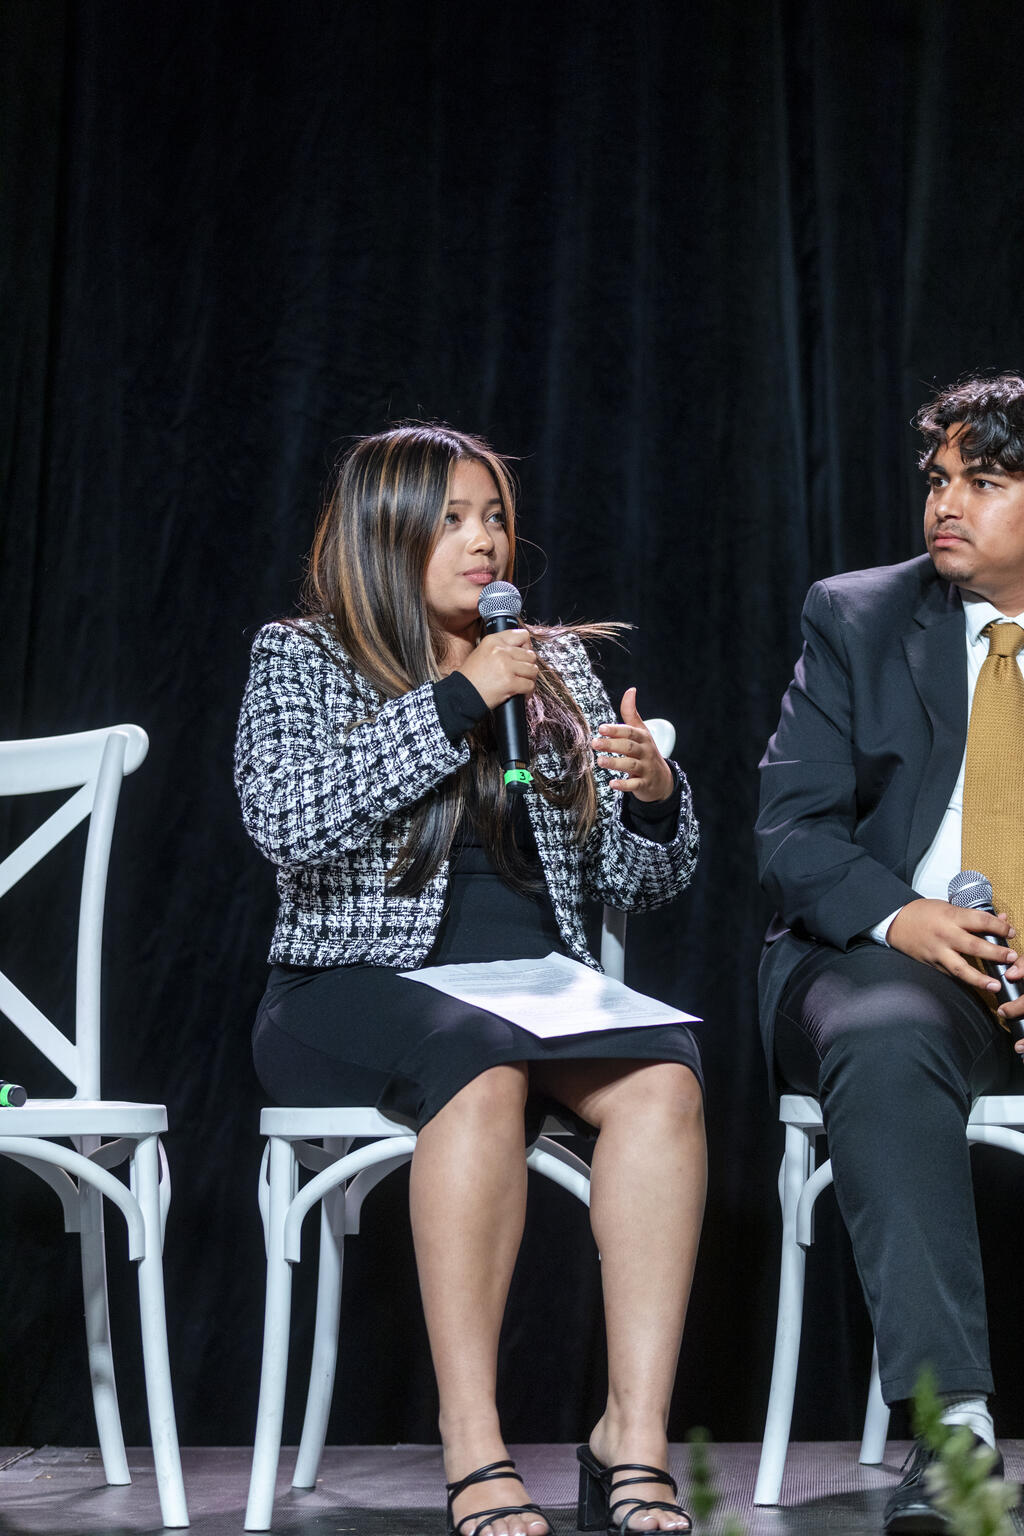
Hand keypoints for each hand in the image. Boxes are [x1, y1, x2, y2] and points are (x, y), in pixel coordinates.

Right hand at [456, 628, 537, 709]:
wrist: (461, 696)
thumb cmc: (471, 678)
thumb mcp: (481, 653)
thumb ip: (500, 648)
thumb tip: (523, 649)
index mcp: (493, 641)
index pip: (522, 635)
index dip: (526, 646)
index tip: (524, 655)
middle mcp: (500, 651)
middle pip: (530, 654)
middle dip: (528, 665)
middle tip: (521, 673)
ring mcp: (506, 666)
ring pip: (533, 670)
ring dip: (529, 678)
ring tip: (520, 683)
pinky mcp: (510, 682)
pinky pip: (530, 685)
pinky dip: (528, 691)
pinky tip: (520, 693)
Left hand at [592, 687, 674, 800]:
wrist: (662, 779)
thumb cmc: (646, 751)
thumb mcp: (641, 731)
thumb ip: (631, 713)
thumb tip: (631, 690)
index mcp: (643, 738)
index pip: (629, 732)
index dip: (616, 730)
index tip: (601, 728)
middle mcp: (645, 752)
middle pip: (629, 747)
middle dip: (612, 745)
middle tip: (594, 743)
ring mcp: (646, 768)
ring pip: (631, 764)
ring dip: (615, 763)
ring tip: (600, 761)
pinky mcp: (644, 784)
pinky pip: (635, 784)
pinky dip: (624, 785)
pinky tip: (612, 784)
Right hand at [886, 900, 1023, 1017]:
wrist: (896, 922)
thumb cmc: (922, 913)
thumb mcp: (949, 907)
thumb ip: (974, 916)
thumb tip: (1000, 919)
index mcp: (951, 916)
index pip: (981, 921)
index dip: (1000, 926)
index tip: (1010, 932)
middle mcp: (945, 935)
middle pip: (975, 946)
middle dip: (996, 953)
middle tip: (1012, 957)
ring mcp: (938, 952)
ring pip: (961, 968)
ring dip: (980, 978)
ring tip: (996, 985)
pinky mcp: (932, 964)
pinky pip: (951, 974)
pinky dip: (965, 980)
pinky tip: (976, 985)